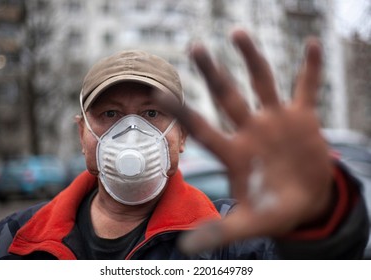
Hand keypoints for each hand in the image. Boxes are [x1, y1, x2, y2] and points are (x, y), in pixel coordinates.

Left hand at [158, 29, 333, 253]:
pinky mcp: (301, 117)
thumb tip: (185, 251)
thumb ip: (221, 232)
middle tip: (195, 47)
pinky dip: (309, 67)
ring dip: (251, 57)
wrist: (306, 202)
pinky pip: (305, 86)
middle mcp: (250, 130)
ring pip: (261, 81)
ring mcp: (275, 120)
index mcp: (233, 152)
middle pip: (227, 95)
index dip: (181, 111)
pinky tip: (310, 44)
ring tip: (237, 32)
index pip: (201, 127)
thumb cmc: (275, 211)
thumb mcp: (250, 222)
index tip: (156, 91)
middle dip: (212, 73)